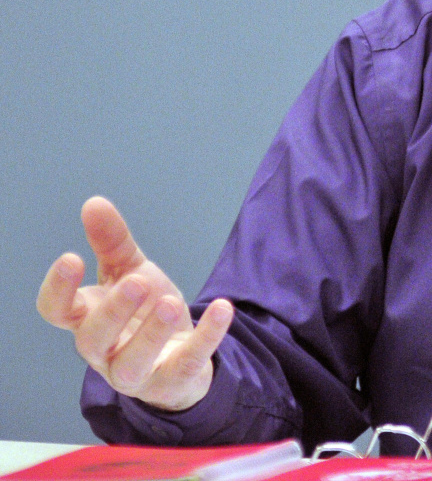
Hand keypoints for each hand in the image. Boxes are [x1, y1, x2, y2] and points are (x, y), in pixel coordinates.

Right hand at [36, 196, 232, 410]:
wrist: (180, 353)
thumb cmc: (144, 312)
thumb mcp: (130, 270)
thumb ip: (112, 241)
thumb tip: (94, 204)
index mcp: (89, 317)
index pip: (57, 311)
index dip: (57, 289)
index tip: (72, 258)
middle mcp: (106, 350)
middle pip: (93, 338)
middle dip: (113, 311)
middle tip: (138, 281)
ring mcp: (137, 371)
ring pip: (132, 364)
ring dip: (151, 333)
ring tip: (170, 301)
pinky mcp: (172, 381)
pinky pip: (187, 364)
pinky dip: (206, 337)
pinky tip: (222, 309)